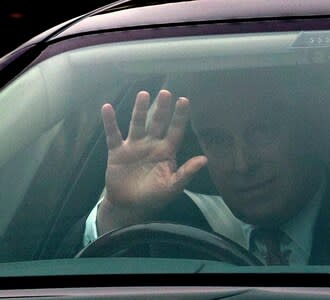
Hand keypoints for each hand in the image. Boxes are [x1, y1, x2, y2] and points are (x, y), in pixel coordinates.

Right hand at [97, 89, 206, 234]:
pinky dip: (110, 122)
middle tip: (166, 93)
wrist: (129, 207)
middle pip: (158, 123)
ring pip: (137, 124)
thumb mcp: (173, 186)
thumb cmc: (154, 197)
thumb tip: (205, 159)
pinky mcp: (117, 152)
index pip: (175, 130)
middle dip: (162, 109)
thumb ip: (187, 172)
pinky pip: (113, 134)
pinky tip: (107, 107)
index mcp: (166, 151)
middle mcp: (151, 144)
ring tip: (143, 94)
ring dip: (139, 110)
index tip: (184, 100)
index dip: (180, 116)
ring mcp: (134, 146)